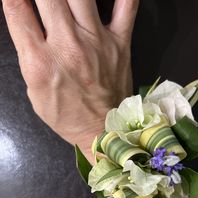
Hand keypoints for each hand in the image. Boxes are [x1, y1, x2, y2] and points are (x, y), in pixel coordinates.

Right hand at [2, 0, 138, 161]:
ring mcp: (96, 41)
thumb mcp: (34, 90)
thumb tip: (25, 22)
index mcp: (40, 61)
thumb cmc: (67, 116)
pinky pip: (127, 5)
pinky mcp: (120, 43)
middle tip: (45, 2)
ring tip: (66, 0)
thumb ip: (28, 54)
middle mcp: (68, 46)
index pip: (16, 7)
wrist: (102, 130)